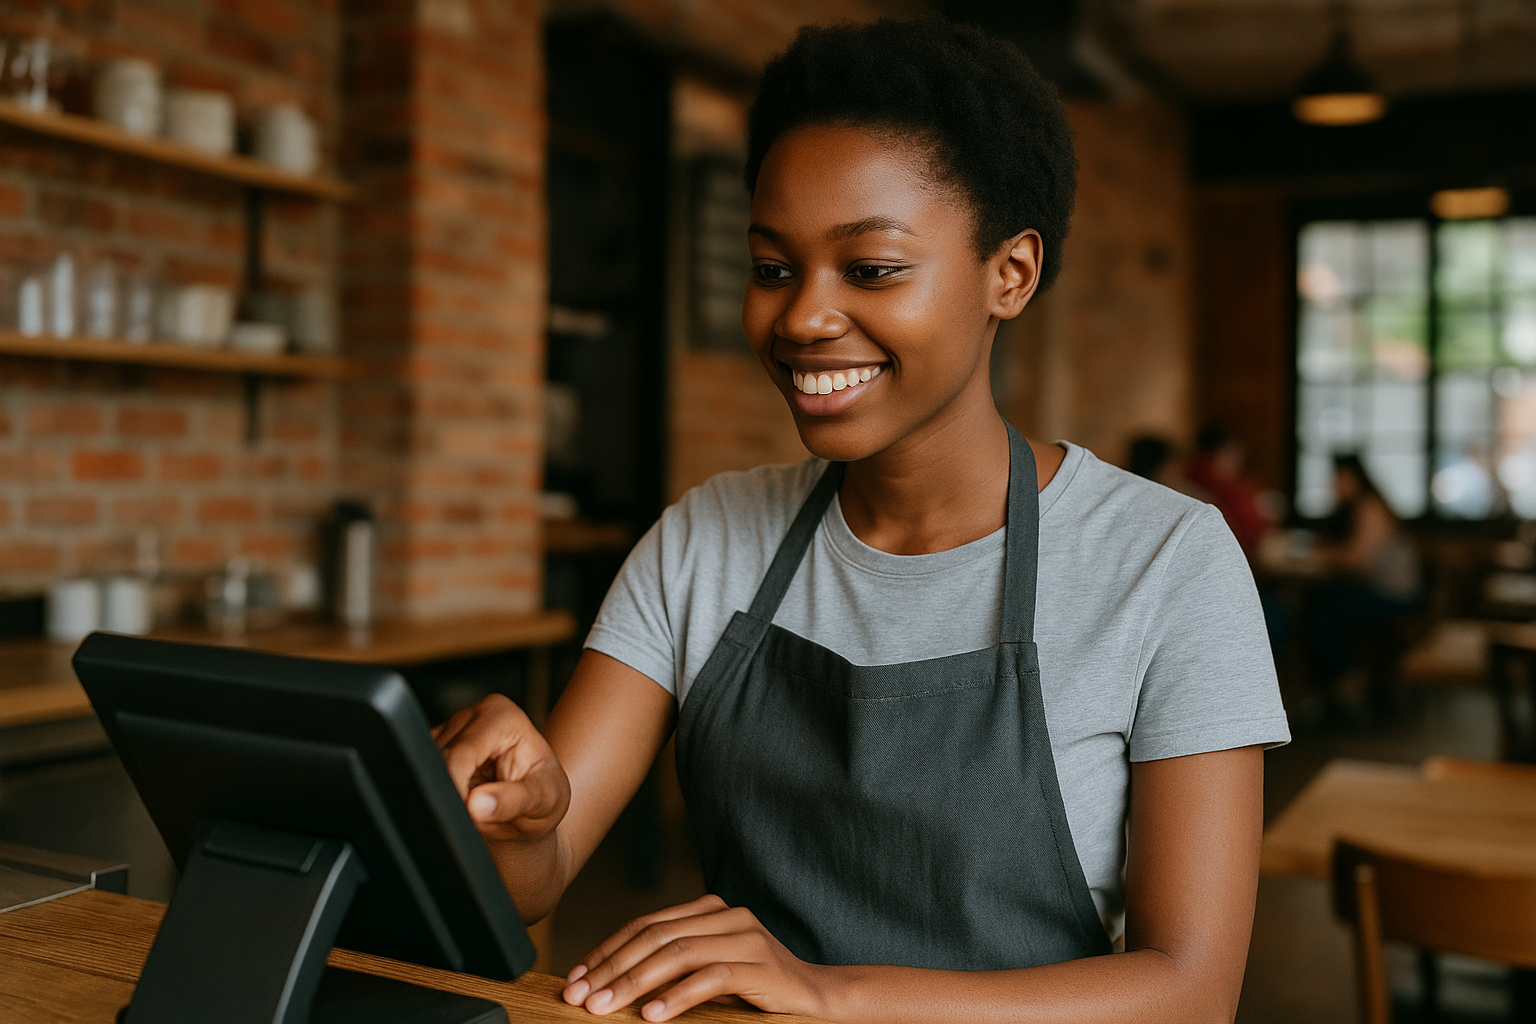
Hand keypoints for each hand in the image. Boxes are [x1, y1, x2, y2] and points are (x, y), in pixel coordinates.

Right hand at [432, 694, 569, 843]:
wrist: (532, 807)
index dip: (457, 789)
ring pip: (425, 766)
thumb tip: (477, 804)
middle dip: (451, 793)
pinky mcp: (437, 746)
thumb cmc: (543, 797)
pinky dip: (438, 792)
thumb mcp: (543, 802)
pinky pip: (422, 772)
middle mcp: (474, 714)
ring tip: (474, 810)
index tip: (466, 817)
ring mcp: (452, 728)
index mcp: (502, 716)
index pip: (460, 754)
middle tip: (474, 820)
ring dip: (444, 794)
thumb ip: (512, 801)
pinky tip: (462, 801)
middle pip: (438, 758)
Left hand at [561, 895, 830, 1020]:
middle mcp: (725, 914)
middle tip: (579, 997)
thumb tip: (605, 983)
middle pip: (655, 937)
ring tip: (604, 1008)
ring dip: (634, 984)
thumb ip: (669, 965)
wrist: (815, 999)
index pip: (645, 924)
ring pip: (677, 954)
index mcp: (708, 909)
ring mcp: (745, 937)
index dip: (606, 950)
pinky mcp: (759, 964)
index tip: (574, 978)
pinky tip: (652, 1016)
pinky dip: (677, 997)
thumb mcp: (706, 971)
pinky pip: (710, 977)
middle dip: (611, 968)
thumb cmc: (753, 990)